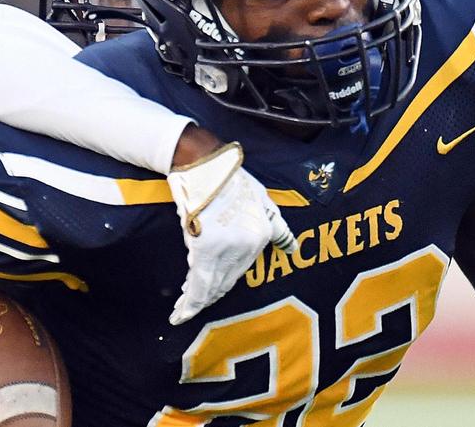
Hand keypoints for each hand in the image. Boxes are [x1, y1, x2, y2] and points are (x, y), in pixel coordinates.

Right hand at [166, 142, 296, 323]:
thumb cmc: (231, 177)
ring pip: (211, 285)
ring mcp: (226, 248)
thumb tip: (293, 249)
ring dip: (196, 302)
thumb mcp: (263, 199)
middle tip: (190, 303)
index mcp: (261, 236)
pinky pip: (198, 282)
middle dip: (209, 295)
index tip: (209, 289)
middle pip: (226, 281)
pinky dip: (191, 301)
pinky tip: (181, 312)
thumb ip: (278, 228)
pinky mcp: (204, 247)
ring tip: (181, 310)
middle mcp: (247, 246)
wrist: (205, 162)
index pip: (241, 269)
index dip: (223, 281)